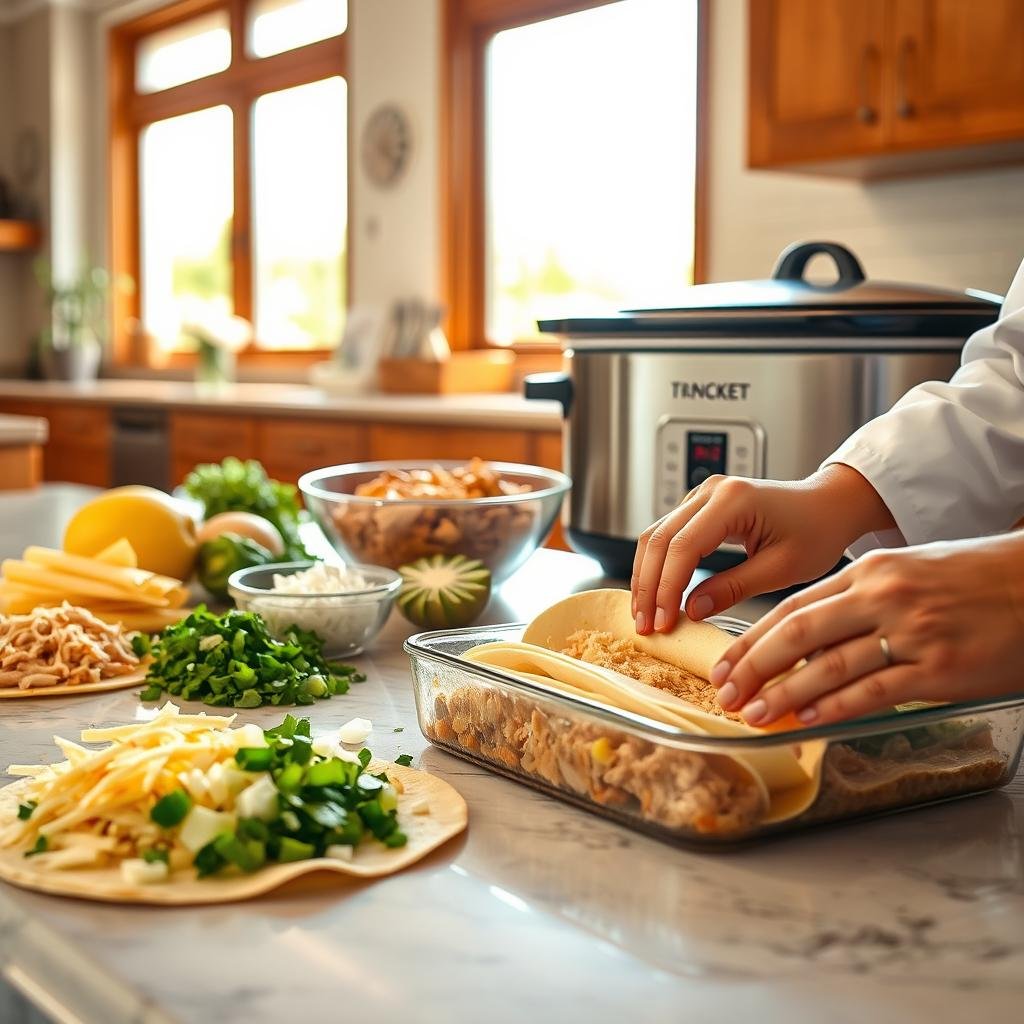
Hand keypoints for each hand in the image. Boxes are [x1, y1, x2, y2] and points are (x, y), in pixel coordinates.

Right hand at [630, 464, 894, 634]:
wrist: (830, 506)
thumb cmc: (817, 531)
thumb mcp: (781, 568)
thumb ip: (734, 588)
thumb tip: (691, 610)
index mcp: (733, 500)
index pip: (683, 547)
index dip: (667, 589)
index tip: (663, 622)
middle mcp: (711, 490)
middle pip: (659, 539)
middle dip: (648, 586)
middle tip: (645, 625)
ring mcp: (702, 495)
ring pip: (656, 536)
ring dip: (646, 576)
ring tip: (645, 614)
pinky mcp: (700, 506)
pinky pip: (667, 534)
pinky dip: (657, 565)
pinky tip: (657, 593)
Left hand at [711, 532, 1023, 726]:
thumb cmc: (974, 577)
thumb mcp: (908, 571)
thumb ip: (858, 598)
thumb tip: (808, 636)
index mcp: (870, 570)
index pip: (792, 607)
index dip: (752, 638)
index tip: (725, 662)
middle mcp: (883, 597)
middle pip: (798, 634)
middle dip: (753, 667)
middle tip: (724, 692)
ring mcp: (911, 632)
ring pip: (828, 666)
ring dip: (783, 694)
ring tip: (752, 712)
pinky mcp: (939, 668)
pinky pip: (873, 691)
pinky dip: (833, 708)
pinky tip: (806, 720)